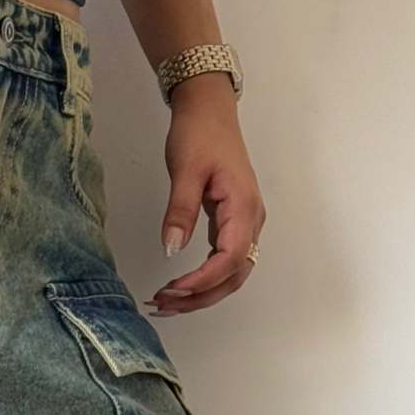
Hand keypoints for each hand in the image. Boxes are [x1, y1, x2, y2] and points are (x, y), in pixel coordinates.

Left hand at [150, 78, 265, 315]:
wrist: (209, 110)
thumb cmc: (200, 133)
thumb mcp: (185, 169)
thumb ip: (181, 210)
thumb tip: (172, 249)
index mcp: (244, 207)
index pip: (230, 258)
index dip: (203, 280)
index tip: (173, 289)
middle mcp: (251, 220)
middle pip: (234, 275)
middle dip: (200, 297)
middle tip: (164, 305)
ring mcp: (245, 224)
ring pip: (231, 274)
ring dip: (202, 294)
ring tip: (167, 302)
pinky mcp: (232, 224)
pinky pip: (224, 262)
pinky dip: (203, 279)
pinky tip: (179, 287)